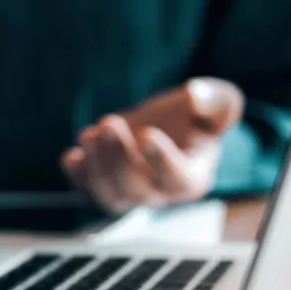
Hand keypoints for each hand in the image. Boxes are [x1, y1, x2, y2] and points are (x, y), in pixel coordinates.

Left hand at [61, 78, 244, 212]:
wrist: (164, 125)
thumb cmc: (195, 116)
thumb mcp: (218, 103)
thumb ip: (217, 101)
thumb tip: (196, 94)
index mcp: (193, 177)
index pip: (179, 180)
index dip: (162, 161)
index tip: (147, 134)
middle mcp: (159, 193)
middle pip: (137, 190)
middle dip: (119, 158)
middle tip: (109, 123)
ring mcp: (129, 193)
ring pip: (110, 195)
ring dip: (96, 167)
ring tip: (89, 135)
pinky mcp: (103, 185)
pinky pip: (86, 190)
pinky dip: (77, 176)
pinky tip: (73, 156)